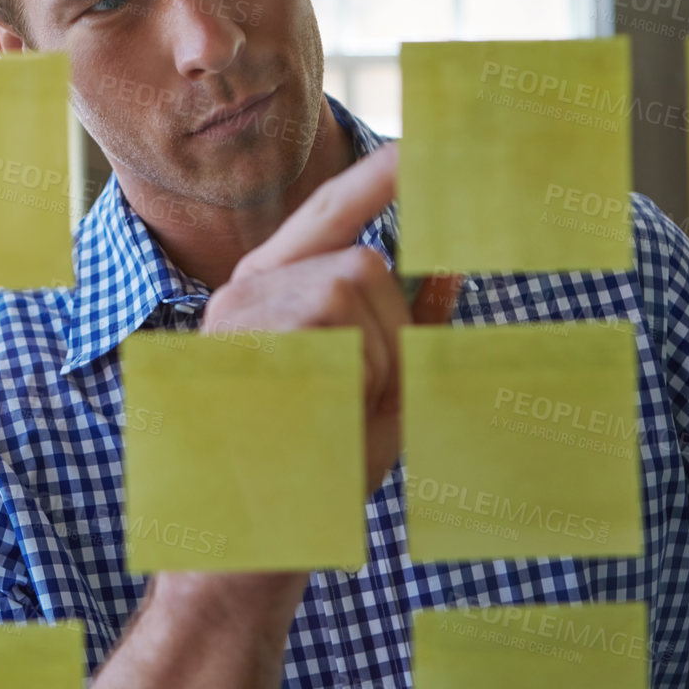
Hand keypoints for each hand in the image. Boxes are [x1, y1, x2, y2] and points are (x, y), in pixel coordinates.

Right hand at [202, 143, 463, 494]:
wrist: (242, 544)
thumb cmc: (310, 476)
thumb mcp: (374, 397)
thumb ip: (407, 332)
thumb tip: (450, 270)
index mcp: (267, 295)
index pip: (325, 215)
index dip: (372, 179)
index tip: (415, 144)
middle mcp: (243, 292)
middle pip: (361, 261)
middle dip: (394, 331)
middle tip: (371, 397)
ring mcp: (238, 315)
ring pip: (355, 289)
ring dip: (378, 359)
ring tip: (341, 413)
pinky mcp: (245, 338)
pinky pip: (340, 327)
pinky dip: (357, 374)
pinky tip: (323, 414)